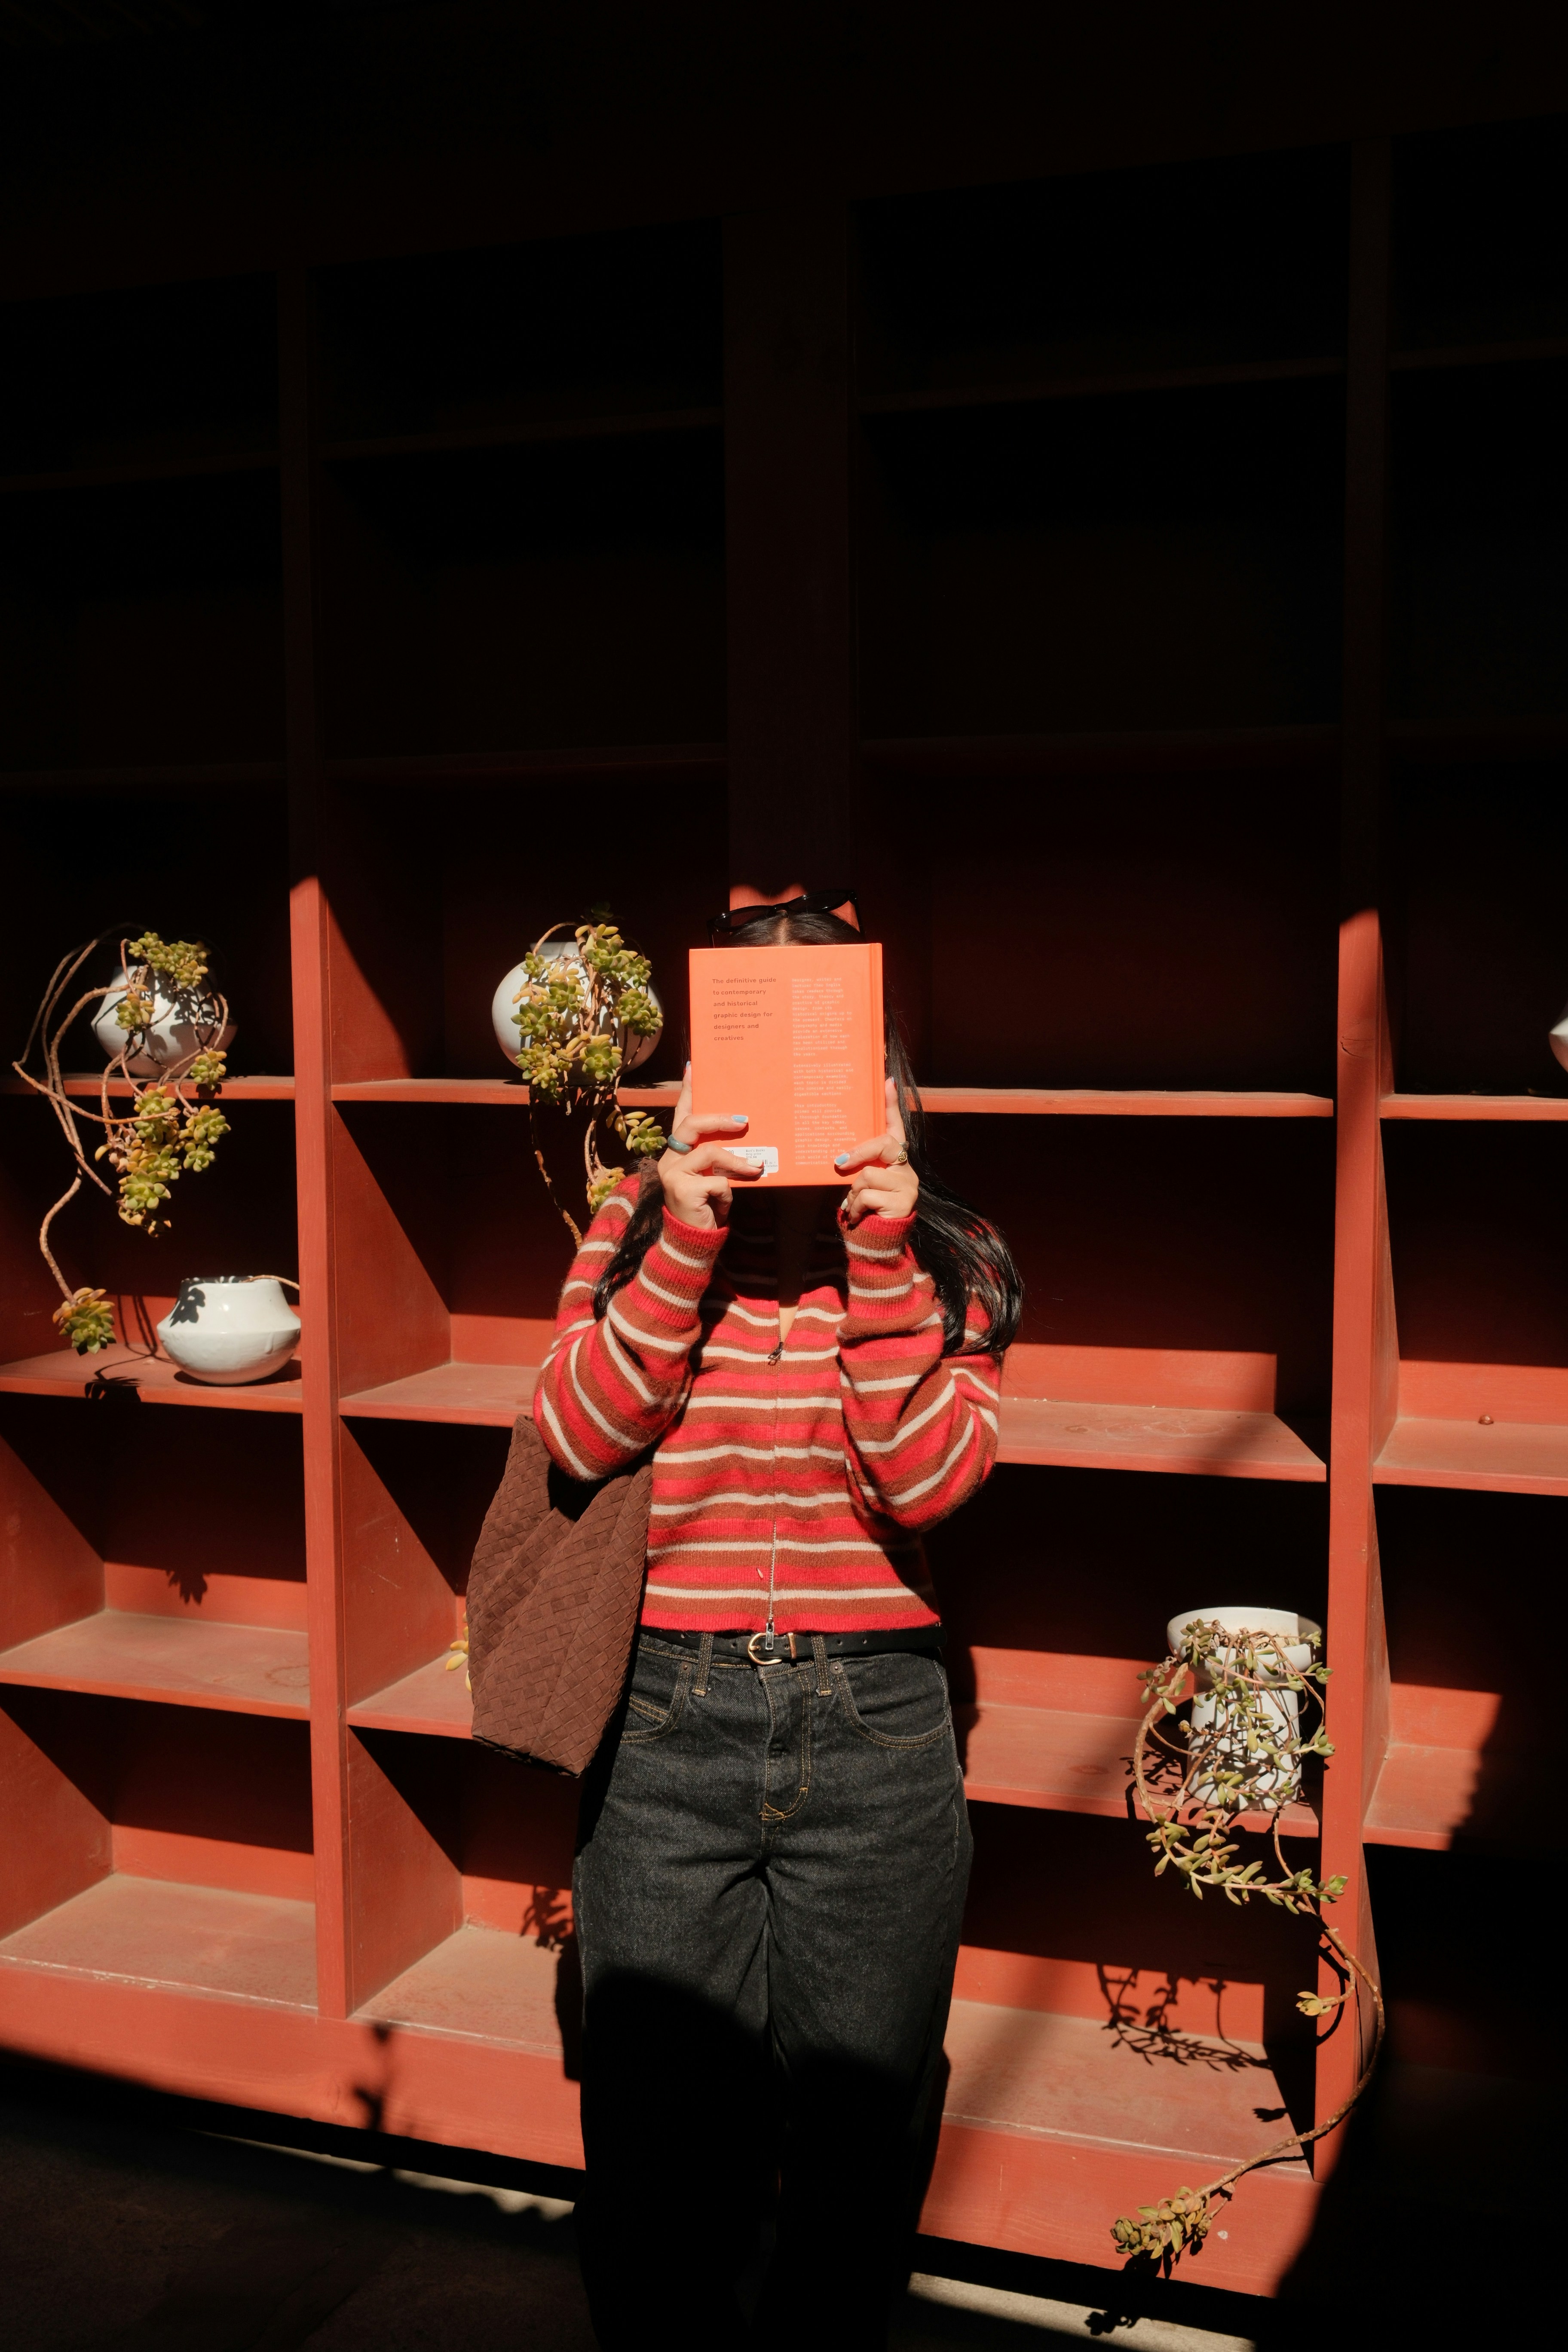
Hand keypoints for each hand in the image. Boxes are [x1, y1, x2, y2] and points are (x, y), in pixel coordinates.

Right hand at [657, 1065, 760, 1229]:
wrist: (694, 1242)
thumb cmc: (708, 1206)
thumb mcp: (716, 1176)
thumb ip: (720, 1156)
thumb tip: (744, 1133)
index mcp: (677, 1152)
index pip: (682, 1115)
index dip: (688, 1092)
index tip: (694, 1067)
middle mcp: (669, 1158)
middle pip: (691, 1125)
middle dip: (719, 1119)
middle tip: (744, 1121)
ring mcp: (672, 1173)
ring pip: (710, 1153)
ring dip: (737, 1161)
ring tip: (757, 1168)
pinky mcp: (681, 1189)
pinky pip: (716, 1180)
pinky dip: (727, 1190)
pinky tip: (725, 1202)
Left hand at [836, 1079, 918, 1226]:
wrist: (877, 1244)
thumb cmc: (866, 1211)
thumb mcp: (861, 1185)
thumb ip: (860, 1168)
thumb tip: (841, 1157)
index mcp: (896, 1162)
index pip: (896, 1127)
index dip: (891, 1105)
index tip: (888, 1080)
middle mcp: (906, 1170)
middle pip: (884, 1145)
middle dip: (859, 1153)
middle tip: (840, 1163)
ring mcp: (908, 1186)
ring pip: (868, 1174)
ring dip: (853, 1192)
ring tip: (854, 1206)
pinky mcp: (903, 1202)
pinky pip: (867, 1194)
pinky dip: (855, 1207)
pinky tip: (857, 1216)